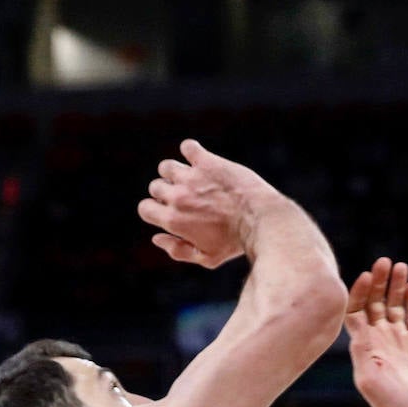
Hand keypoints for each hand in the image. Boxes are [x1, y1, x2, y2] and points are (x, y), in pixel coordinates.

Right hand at [138, 139, 278, 268]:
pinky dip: (192, 151)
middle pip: (156, 187)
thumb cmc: (236, 243)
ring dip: (177, 172)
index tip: (174, 212)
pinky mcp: (207, 162)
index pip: (145, 209)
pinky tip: (202, 160)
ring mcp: (191, 177)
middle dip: (168, 192)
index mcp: (173, 220)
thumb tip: (156, 238)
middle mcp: (177, 197)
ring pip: (166, 167)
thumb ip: (178, 250)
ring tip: (196, 180)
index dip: (157, 210)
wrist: (262, 221)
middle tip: (191, 199)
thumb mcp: (208, 258)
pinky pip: (188, 147)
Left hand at [346, 258, 407, 406]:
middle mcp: (381, 339)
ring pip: (397, 305)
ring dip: (397, 285)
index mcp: (364, 345)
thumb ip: (362, 349)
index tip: (366, 277)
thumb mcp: (368, 378)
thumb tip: (355, 323)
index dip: (359, 291)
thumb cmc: (390, 404)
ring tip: (401, 267)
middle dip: (379, 281)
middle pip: (376, 302)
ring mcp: (402, 340)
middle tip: (384, 262)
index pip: (356, 309)